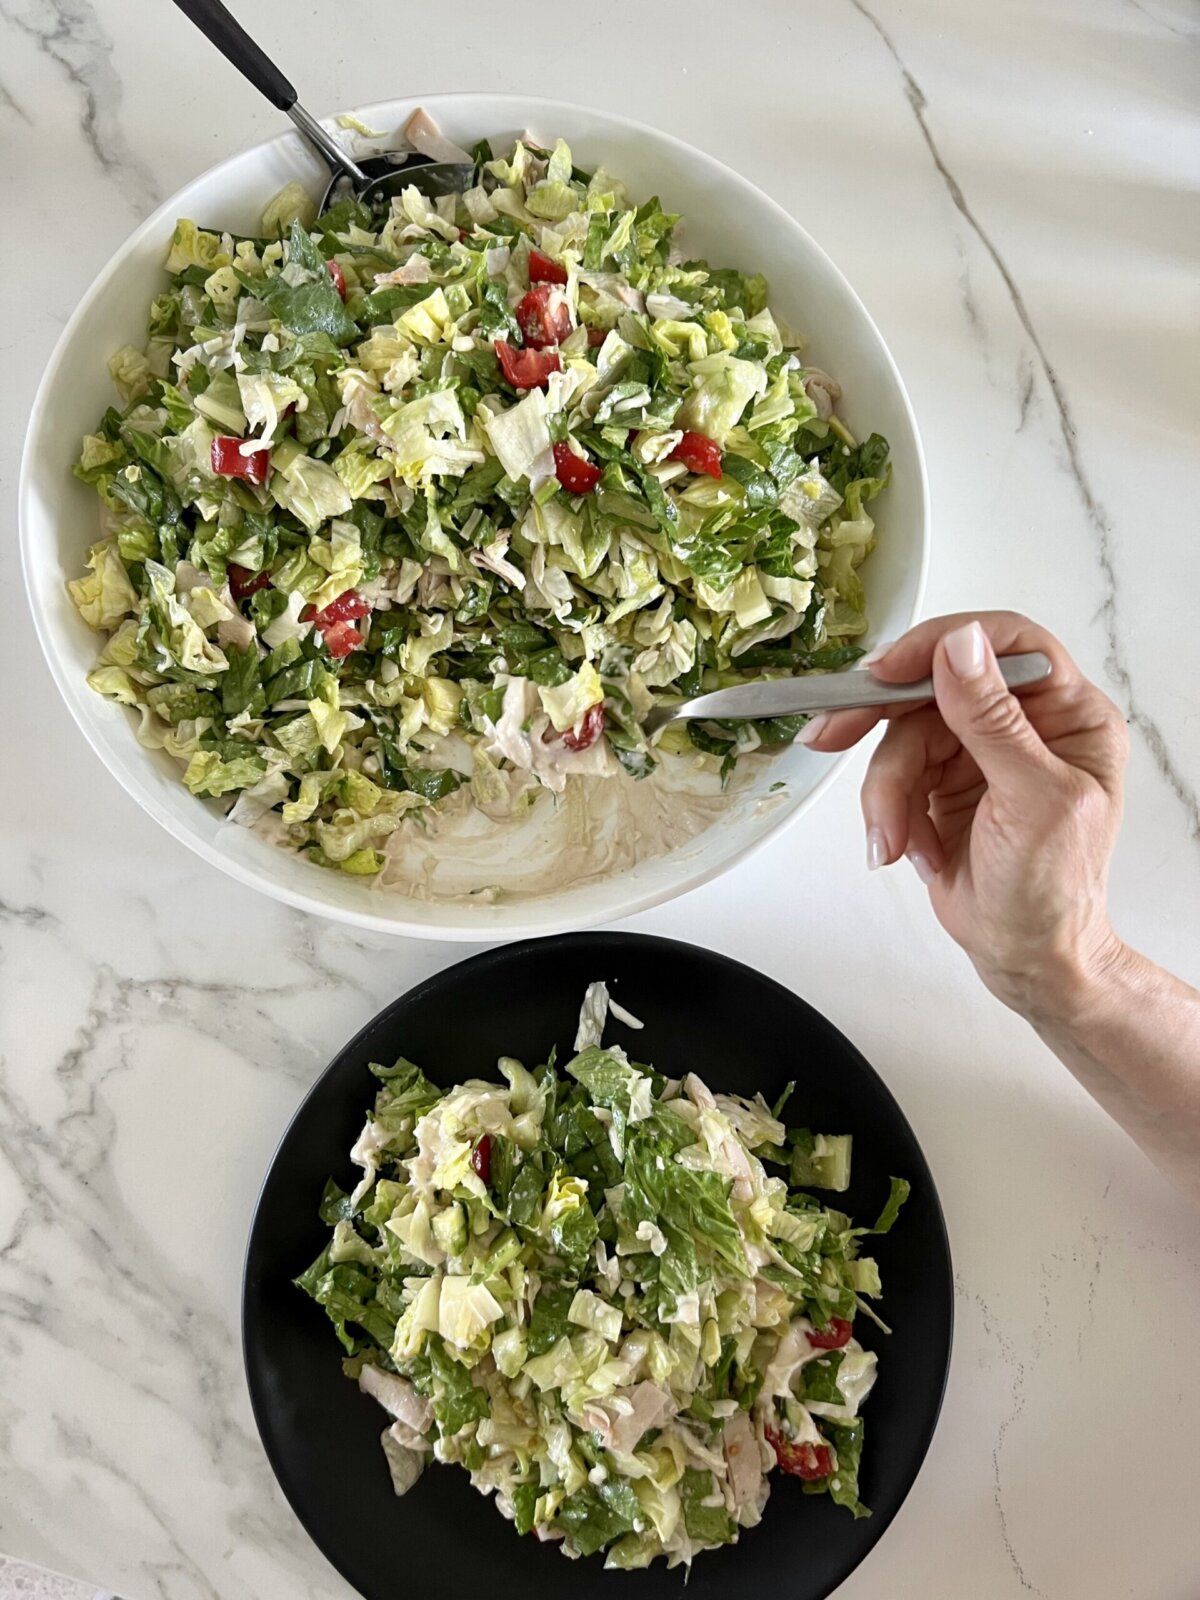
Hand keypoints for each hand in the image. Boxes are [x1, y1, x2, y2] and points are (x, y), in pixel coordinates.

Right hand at [801, 613, 1129, 1016]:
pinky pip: (891, 775)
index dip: (944, 645)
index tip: (890, 670)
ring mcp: (977, 753)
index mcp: (1069, 714)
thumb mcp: (1032, 800)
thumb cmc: (1054, 892)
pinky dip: (887, 813)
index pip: (1007, 644)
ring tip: (890, 841)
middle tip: (831, 732)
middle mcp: (1024, 723)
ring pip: (902, 737)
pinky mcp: (938, 783)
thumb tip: (960, 646)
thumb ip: (993, 720)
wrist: (1024, 958)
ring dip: (886, 792)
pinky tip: (906, 850)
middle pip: (935, 686)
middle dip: (881, 719)